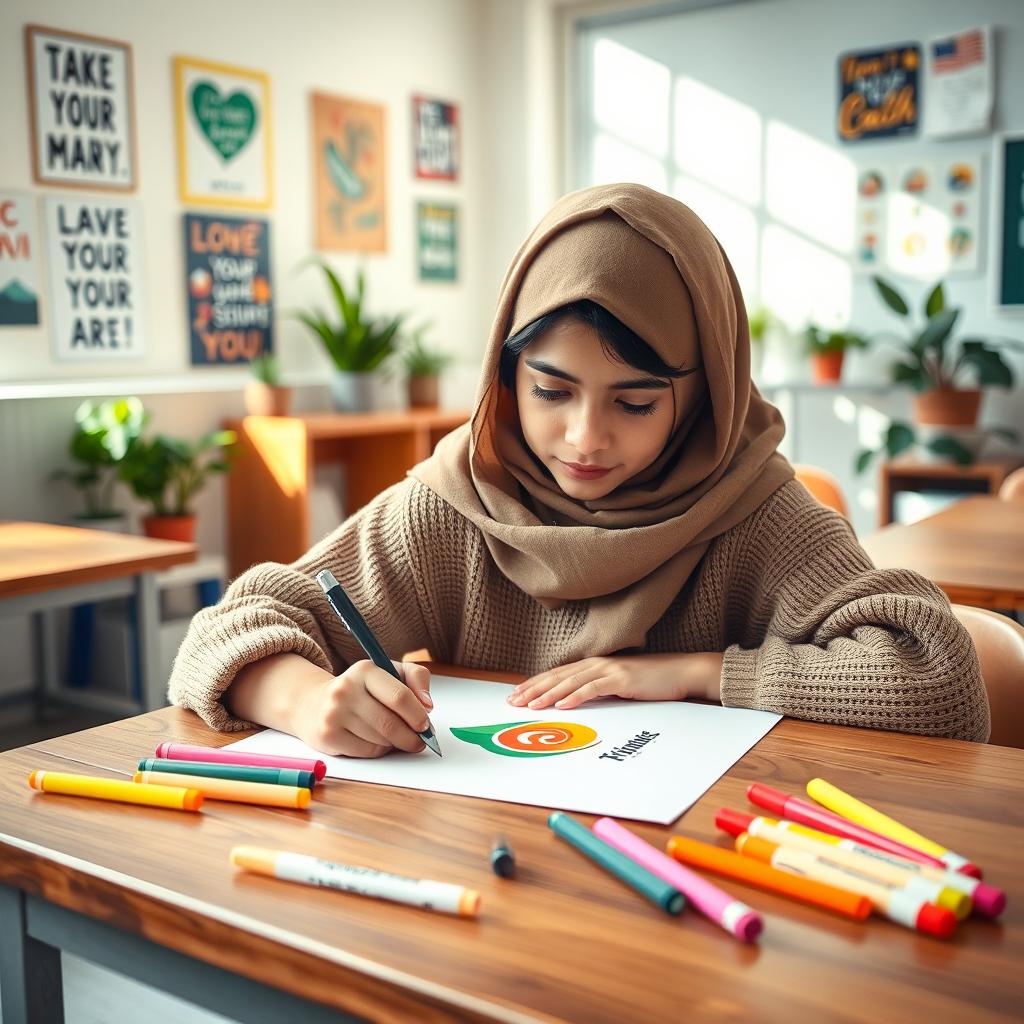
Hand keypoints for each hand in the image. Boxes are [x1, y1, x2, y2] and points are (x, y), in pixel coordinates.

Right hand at [292, 660, 432, 757]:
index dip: (417, 715)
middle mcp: (346, 690)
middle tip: (419, 740)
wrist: (314, 703)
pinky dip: (379, 749)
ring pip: (380, 740)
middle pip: (391, 724)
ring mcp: (334, 714)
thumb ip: (416, 678)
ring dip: (395, 743)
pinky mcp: (328, 736)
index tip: (425, 725)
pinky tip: (376, 740)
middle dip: (411, 736)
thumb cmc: (362, 689)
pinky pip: (367, 752)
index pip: (399, 696)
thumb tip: (427, 705)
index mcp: (365, 670)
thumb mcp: (390, 672)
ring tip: (394, 735)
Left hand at [506, 653, 722, 711]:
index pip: (557, 674)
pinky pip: (593, 688)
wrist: (680, 672)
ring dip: (548, 694)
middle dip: (534, 689)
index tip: (517, 695)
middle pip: (558, 676)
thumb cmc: (650, 681)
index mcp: (594, 664)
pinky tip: (562, 704)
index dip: (535, 684)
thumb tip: (575, 702)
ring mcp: (609, 669)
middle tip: (514, 701)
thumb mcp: (618, 685)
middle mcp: (597, 663)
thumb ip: (597, 689)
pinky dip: (576, 696)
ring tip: (531, 705)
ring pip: (570, 682)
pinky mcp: (622, 679)